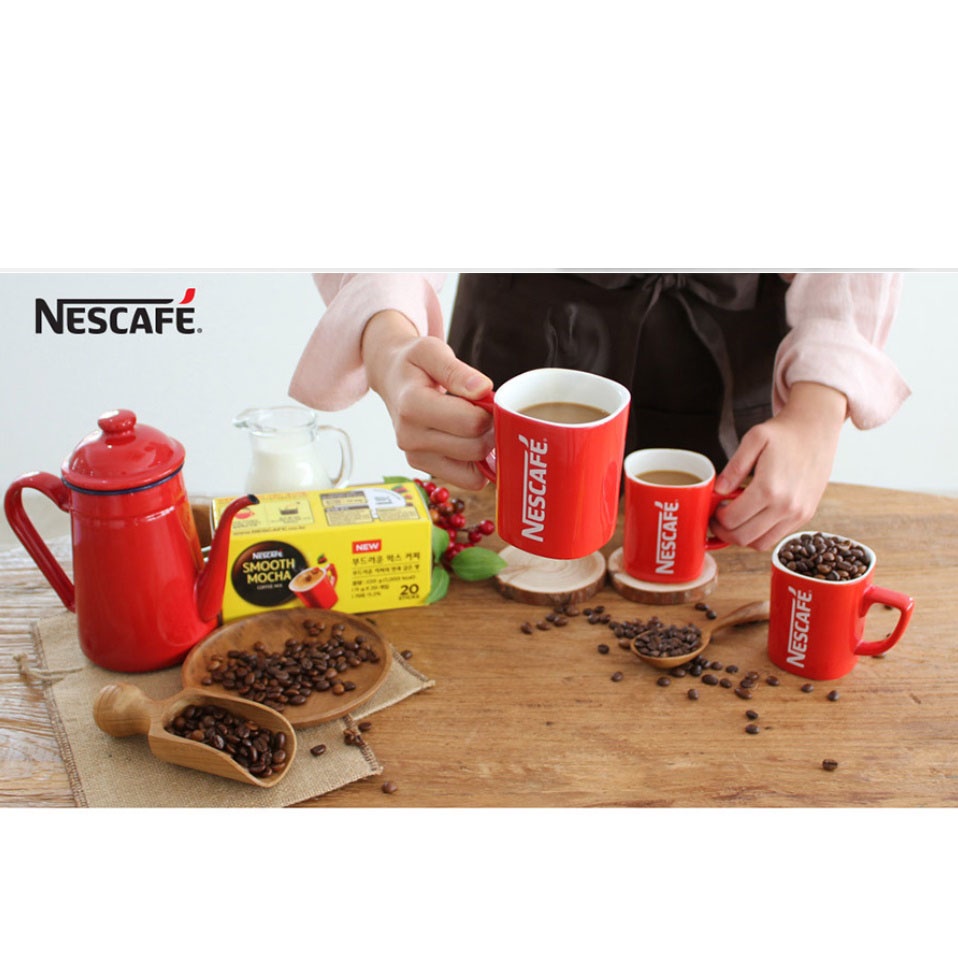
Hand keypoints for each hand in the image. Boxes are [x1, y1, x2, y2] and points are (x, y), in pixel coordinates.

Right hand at [361, 310, 494, 488]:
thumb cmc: (414, 364)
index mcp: (412, 405)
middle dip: (489, 429)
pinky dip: (477, 464)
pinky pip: (467, 480)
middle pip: (475, 447)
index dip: (490, 410)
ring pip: (474, 468)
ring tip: (473, 424)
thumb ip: (457, 370)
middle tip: (483, 411)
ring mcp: (415, 457)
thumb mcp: (432, 352)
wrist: (391, 379)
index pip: (471, 422)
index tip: (486, 398)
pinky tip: (469, 441)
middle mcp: (409, 437)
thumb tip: (483, 389)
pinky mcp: (423, 468)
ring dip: (484, 448)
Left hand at [711, 382, 847, 550]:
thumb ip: (734, 467)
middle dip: (724, 531)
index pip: (732, 519)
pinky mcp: (805, 516)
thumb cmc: (784, 433)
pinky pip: (776, 538)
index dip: (716, 518)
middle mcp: (786, 506)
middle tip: (716, 518)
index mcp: (769, 488)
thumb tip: (718, 490)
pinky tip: (752, 517)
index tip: (712, 509)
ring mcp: (798, 514)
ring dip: (741, 537)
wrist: (817, 430)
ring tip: (733, 520)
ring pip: (760, 543)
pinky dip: (759, 534)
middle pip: (743, 537)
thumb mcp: (753, 440)